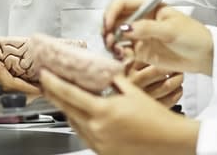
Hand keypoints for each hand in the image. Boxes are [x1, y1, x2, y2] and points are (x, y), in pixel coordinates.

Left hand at [39, 70, 198, 154]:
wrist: (172, 142)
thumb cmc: (157, 118)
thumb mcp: (133, 92)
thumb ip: (112, 80)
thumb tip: (101, 71)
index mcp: (104, 112)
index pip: (69, 94)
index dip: (53, 83)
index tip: (44, 74)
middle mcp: (98, 129)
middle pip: (67, 109)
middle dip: (54, 95)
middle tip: (47, 83)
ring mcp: (100, 143)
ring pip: (74, 124)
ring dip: (67, 109)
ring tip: (62, 96)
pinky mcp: (104, 153)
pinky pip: (85, 135)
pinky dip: (80, 123)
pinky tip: (81, 114)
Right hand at [104, 1, 213, 76]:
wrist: (205, 56)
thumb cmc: (193, 36)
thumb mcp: (171, 29)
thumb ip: (147, 28)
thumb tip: (124, 29)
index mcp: (148, 7)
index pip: (122, 4)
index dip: (111, 12)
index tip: (108, 24)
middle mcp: (141, 20)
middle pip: (115, 20)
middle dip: (108, 29)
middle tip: (109, 41)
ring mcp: (140, 36)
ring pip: (117, 36)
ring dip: (112, 43)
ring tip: (116, 51)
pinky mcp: (141, 52)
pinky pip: (124, 52)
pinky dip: (120, 55)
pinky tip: (124, 58)